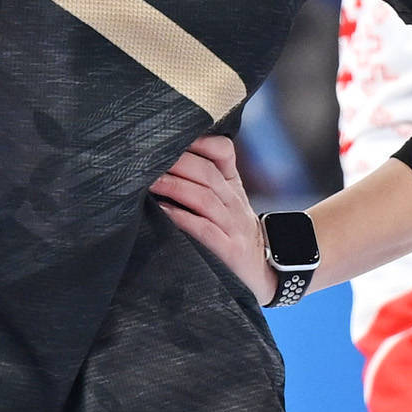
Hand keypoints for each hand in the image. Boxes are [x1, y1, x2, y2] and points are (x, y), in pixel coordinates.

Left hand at [148, 135, 275, 302]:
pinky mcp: (230, 251)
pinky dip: (183, 219)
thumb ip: (203, 184)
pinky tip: (163, 212)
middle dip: (176, 163)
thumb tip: (161, 166)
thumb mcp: (227, 204)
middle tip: (147, 160)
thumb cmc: (234, 236)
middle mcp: (235, 202)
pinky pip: (205, 230)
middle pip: (207, 172)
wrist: (265, 273)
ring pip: (204, 198)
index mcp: (232, 186)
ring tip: (149, 182)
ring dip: (174, 186)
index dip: (199, 142)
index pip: (223, 152)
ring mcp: (233, 226)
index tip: (169, 138)